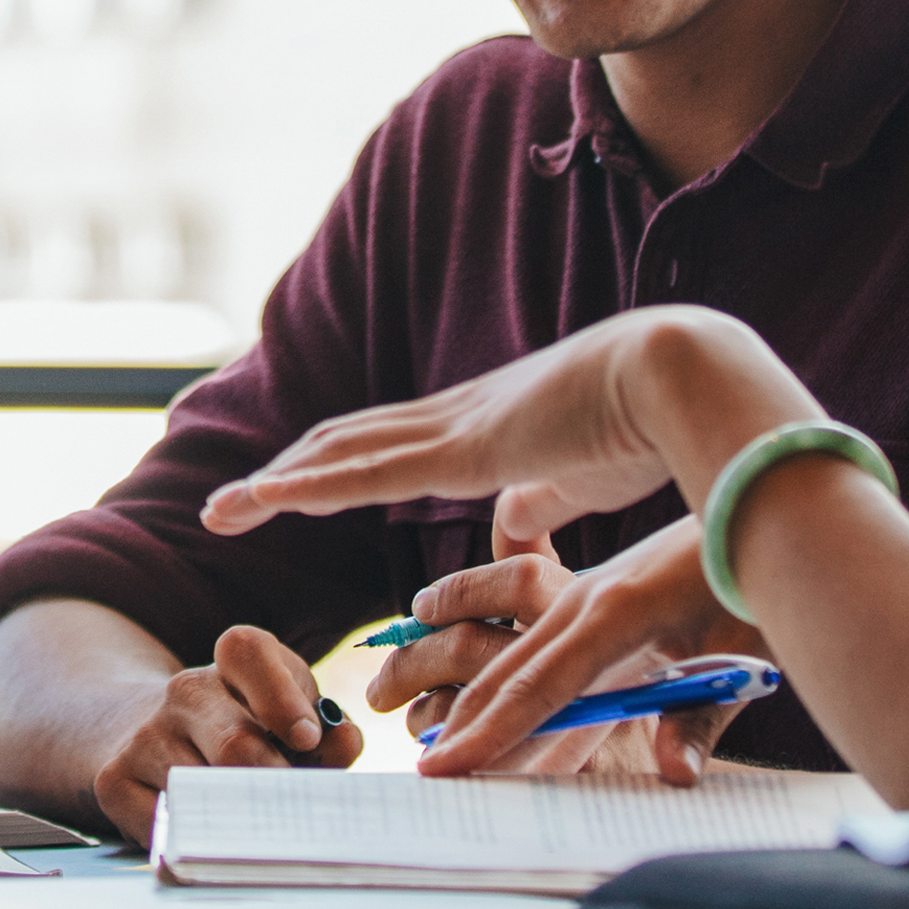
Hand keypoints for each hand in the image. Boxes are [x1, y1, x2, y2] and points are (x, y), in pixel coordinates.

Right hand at [93, 625, 360, 845]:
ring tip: (255, 825)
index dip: (281, 696)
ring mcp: (144, 736)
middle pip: (236, 744)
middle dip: (274, 786)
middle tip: (292, 809)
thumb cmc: (243, 731)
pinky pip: (167, 826)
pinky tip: (210, 832)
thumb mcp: (288, 718)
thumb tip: (345, 741)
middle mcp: (184, 691)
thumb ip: (327, 732)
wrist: (145, 734)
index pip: (247, 652)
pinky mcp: (113, 780)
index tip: (307, 737)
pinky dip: (197, 840)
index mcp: (232, 663)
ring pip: (203, 794)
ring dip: (239, 820)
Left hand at [201, 306, 817, 544]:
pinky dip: (308, 486)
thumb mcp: (581, 478)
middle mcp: (454, 418)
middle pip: (345, 442)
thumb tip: (509, 531)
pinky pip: (366, 472)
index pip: (389, 444)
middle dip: (286, 474)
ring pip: (339, 455)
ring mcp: (453, 429)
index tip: (289, 488)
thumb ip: (539, 502)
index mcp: (484, 426)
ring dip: (275, 483)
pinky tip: (265, 498)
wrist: (687, 378)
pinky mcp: (463, 449)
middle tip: (229, 503)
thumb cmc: (654, 426)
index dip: (335, 465)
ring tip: (221, 510)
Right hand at [406, 519, 765, 780]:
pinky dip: (500, 679)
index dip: (489, 733)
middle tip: (421, 771)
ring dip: (468, 699)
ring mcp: (581, 594)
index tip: (442, 767)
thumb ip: (701, 719)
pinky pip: (534, 645)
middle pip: (505, 672)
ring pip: (511, 656)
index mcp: (614, 614)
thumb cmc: (755, 583)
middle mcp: (583, 601)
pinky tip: (480, 703)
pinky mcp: (591, 595)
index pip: (537, 687)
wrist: (758, 503)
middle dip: (459, 723)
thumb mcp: (742, 653)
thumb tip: (675, 776)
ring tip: (430, 740)